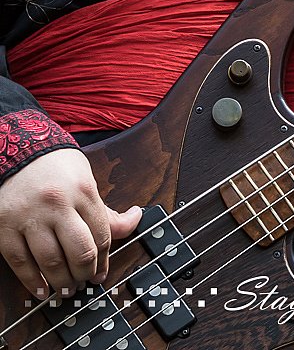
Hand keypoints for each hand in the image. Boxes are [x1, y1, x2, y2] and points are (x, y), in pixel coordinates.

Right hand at [0, 147, 141, 296]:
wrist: (18, 150)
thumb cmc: (56, 166)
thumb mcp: (87, 180)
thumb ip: (105, 209)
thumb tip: (134, 220)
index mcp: (83, 190)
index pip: (101, 235)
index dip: (104, 260)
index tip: (101, 272)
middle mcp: (57, 204)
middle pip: (80, 252)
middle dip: (85, 273)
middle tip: (84, 280)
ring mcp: (30, 217)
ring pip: (51, 262)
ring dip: (62, 282)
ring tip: (67, 288)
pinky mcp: (6, 227)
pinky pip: (21, 263)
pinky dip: (33, 282)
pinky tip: (42, 289)